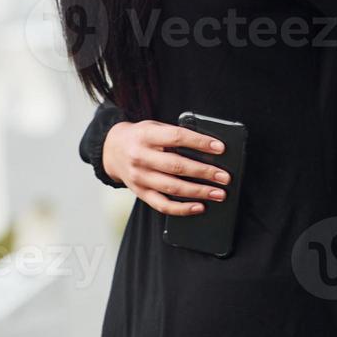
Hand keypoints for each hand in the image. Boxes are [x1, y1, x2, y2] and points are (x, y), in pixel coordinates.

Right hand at [103, 120, 230, 216]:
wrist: (112, 149)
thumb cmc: (141, 137)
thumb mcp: (155, 127)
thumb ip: (175, 135)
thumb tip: (210, 148)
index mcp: (146, 135)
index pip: (177, 137)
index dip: (200, 142)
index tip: (220, 148)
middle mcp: (140, 157)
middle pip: (177, 166)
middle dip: (204, 172)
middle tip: (225, 177)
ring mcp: (139, 177)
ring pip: (172, 187)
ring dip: (199, 192)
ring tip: (219, 193)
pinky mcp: (140, 193)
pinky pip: (162, 205)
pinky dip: (182, 208)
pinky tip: (199, 207)